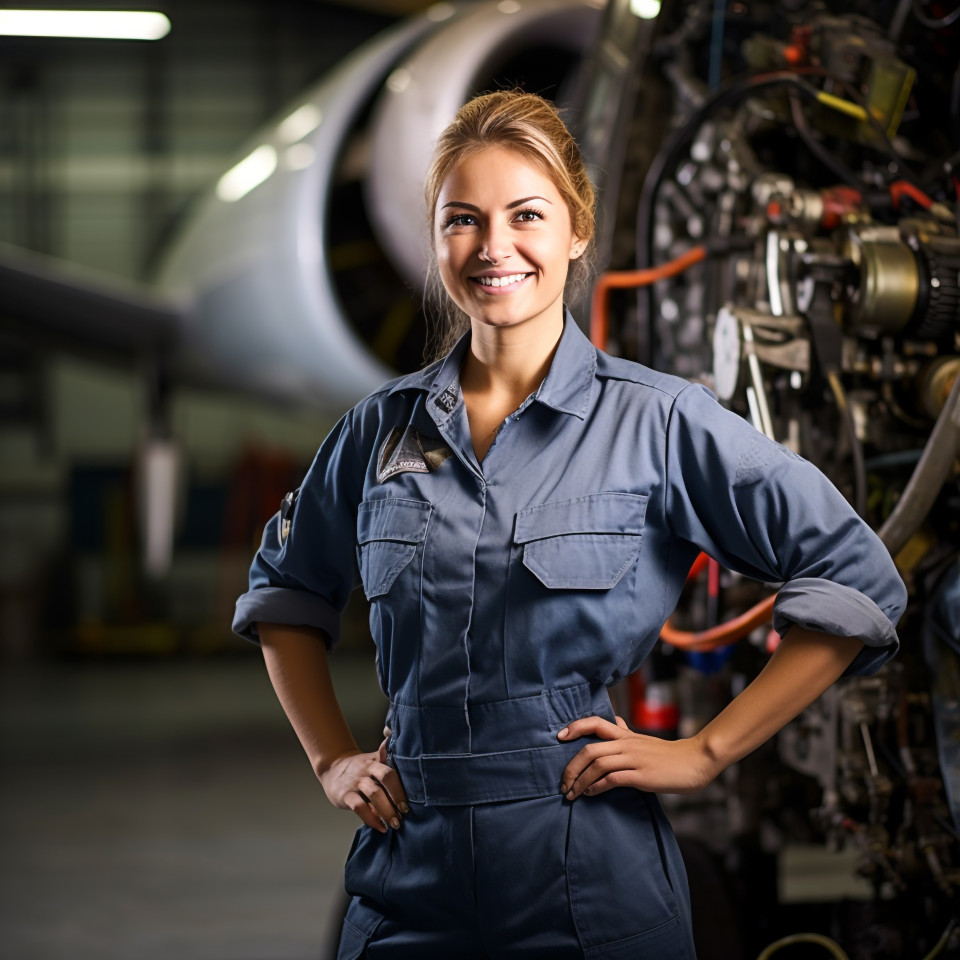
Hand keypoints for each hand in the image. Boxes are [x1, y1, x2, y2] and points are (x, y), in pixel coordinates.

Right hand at [319, 736, 408, 832]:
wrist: (332, 768)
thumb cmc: (359, 768)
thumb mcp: (372, 760)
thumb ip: (389, 763)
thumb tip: (408, 768)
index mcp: (376, 760)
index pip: (392, 766)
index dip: (403, 782)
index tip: (414, 797)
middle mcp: (366, 769)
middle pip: (386, 776)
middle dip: (398, 795)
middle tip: (406, 811)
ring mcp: (356, 782)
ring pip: (374, 794)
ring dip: (387, 810)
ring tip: (396, 823)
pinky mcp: (345, 795)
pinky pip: (359, 808)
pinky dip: (372, 819)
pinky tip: (381, 827)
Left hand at [558, 715, 718, 798]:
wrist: (694, 761)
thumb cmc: (667, 754)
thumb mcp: (643, 740)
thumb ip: (625, 733)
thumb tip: (615, 722)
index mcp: (625, 735)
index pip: (595, 723)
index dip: (575, 727)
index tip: (559, 737)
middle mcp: (626, 744)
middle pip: (589, 748)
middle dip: (571, 767)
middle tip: (562, 783)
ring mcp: (634, 759)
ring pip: (597, 764)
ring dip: (580, 781)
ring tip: (572, 794)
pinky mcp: (641, 776)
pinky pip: (612, 779)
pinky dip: (597, 787)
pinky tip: (590, 794)